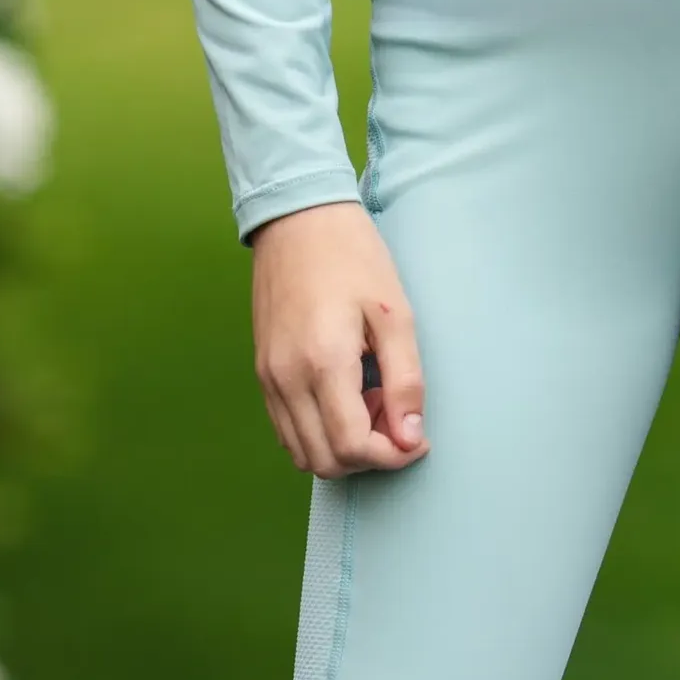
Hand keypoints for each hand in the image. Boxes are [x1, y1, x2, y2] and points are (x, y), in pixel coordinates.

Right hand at [250, 200, 428, 477]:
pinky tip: (344, 395)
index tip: (416, 437)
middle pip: (325, 460)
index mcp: (323, 362)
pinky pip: (287, 428)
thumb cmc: (352, 257)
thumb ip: (406, 380)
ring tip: (370, 400)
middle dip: (368, 455)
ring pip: (302, 452)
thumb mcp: (395, 312)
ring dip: (341, 446)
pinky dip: (318, 432)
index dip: (391, 456)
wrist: (299, 219)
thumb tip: (410, 438)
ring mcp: (269, 378)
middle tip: (394, 412)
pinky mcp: (262, 371)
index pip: (352, 446)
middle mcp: (286, 379)